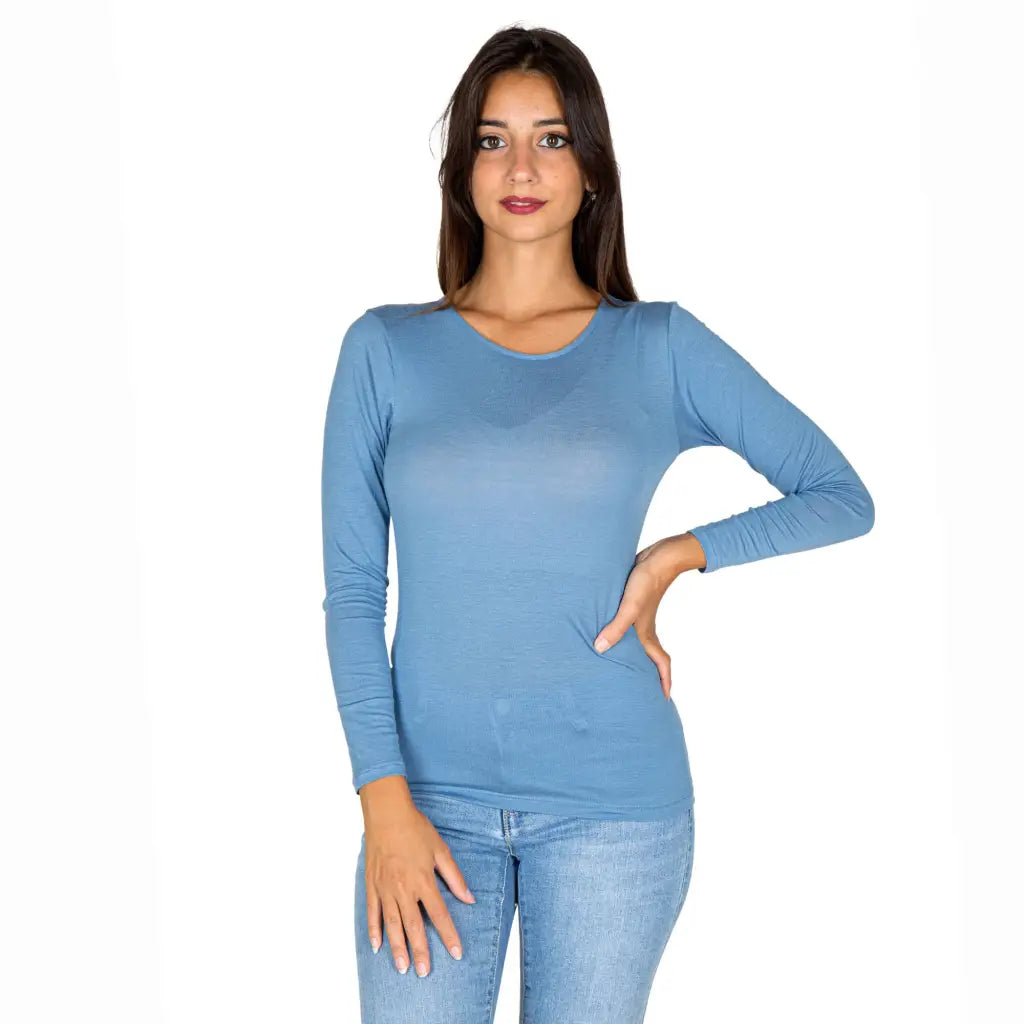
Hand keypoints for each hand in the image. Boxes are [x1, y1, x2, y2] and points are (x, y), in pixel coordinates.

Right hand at [362, 787, 475, 976]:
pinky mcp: (372, 885)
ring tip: (402, 968)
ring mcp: (385, 889)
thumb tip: (469, 898)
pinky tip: (378, 946)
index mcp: (424, 880)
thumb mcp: (440, 850)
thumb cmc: (415, 829)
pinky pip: (373, 913)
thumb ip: (454, 877)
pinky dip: (374, 930)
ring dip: (397, 948)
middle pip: (414, 926)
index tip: (456, 953)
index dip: (449, 936)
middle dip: (420, 951)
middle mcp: (404, 889)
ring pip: (392, 925)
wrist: (387, 814)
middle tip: (425, 972)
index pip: (440, 915)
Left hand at [593, 536, 694, 699]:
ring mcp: (638, 616)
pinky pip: (626, 625)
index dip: (663, 683)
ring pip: (636, 642)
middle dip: (647, 675)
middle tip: (638, 690)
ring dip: (632, 654)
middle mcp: (644, 629)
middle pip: (648, 658)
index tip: (663, 701)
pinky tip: (606, 630)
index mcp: (647, 635)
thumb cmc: (647, 581)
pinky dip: (619, 633)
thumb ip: (616, 628)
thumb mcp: (630, 606)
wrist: (659, 556)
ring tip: (618, 665)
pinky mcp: (631, 603)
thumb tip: (599, 649)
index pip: (661, 665)